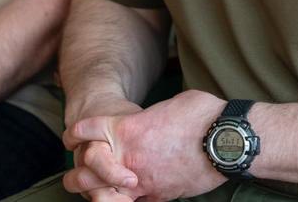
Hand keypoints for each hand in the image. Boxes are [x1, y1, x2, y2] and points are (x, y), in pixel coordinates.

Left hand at [64, 90, 226, 201]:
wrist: (226, 140)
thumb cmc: (201, 115)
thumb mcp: (168, 105)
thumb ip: (148, 118)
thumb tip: (149, 121)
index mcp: (127, 130)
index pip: (85, 131)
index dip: (74, 133)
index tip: (71, 136)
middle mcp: (129, 158)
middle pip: (85, 173)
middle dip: (76, 174)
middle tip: (74, 174)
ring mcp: (143, 181)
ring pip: (104, 197)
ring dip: (95, 195)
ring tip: (93, 193)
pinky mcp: (160, 195)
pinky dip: (126, 201)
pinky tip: (125, 198)